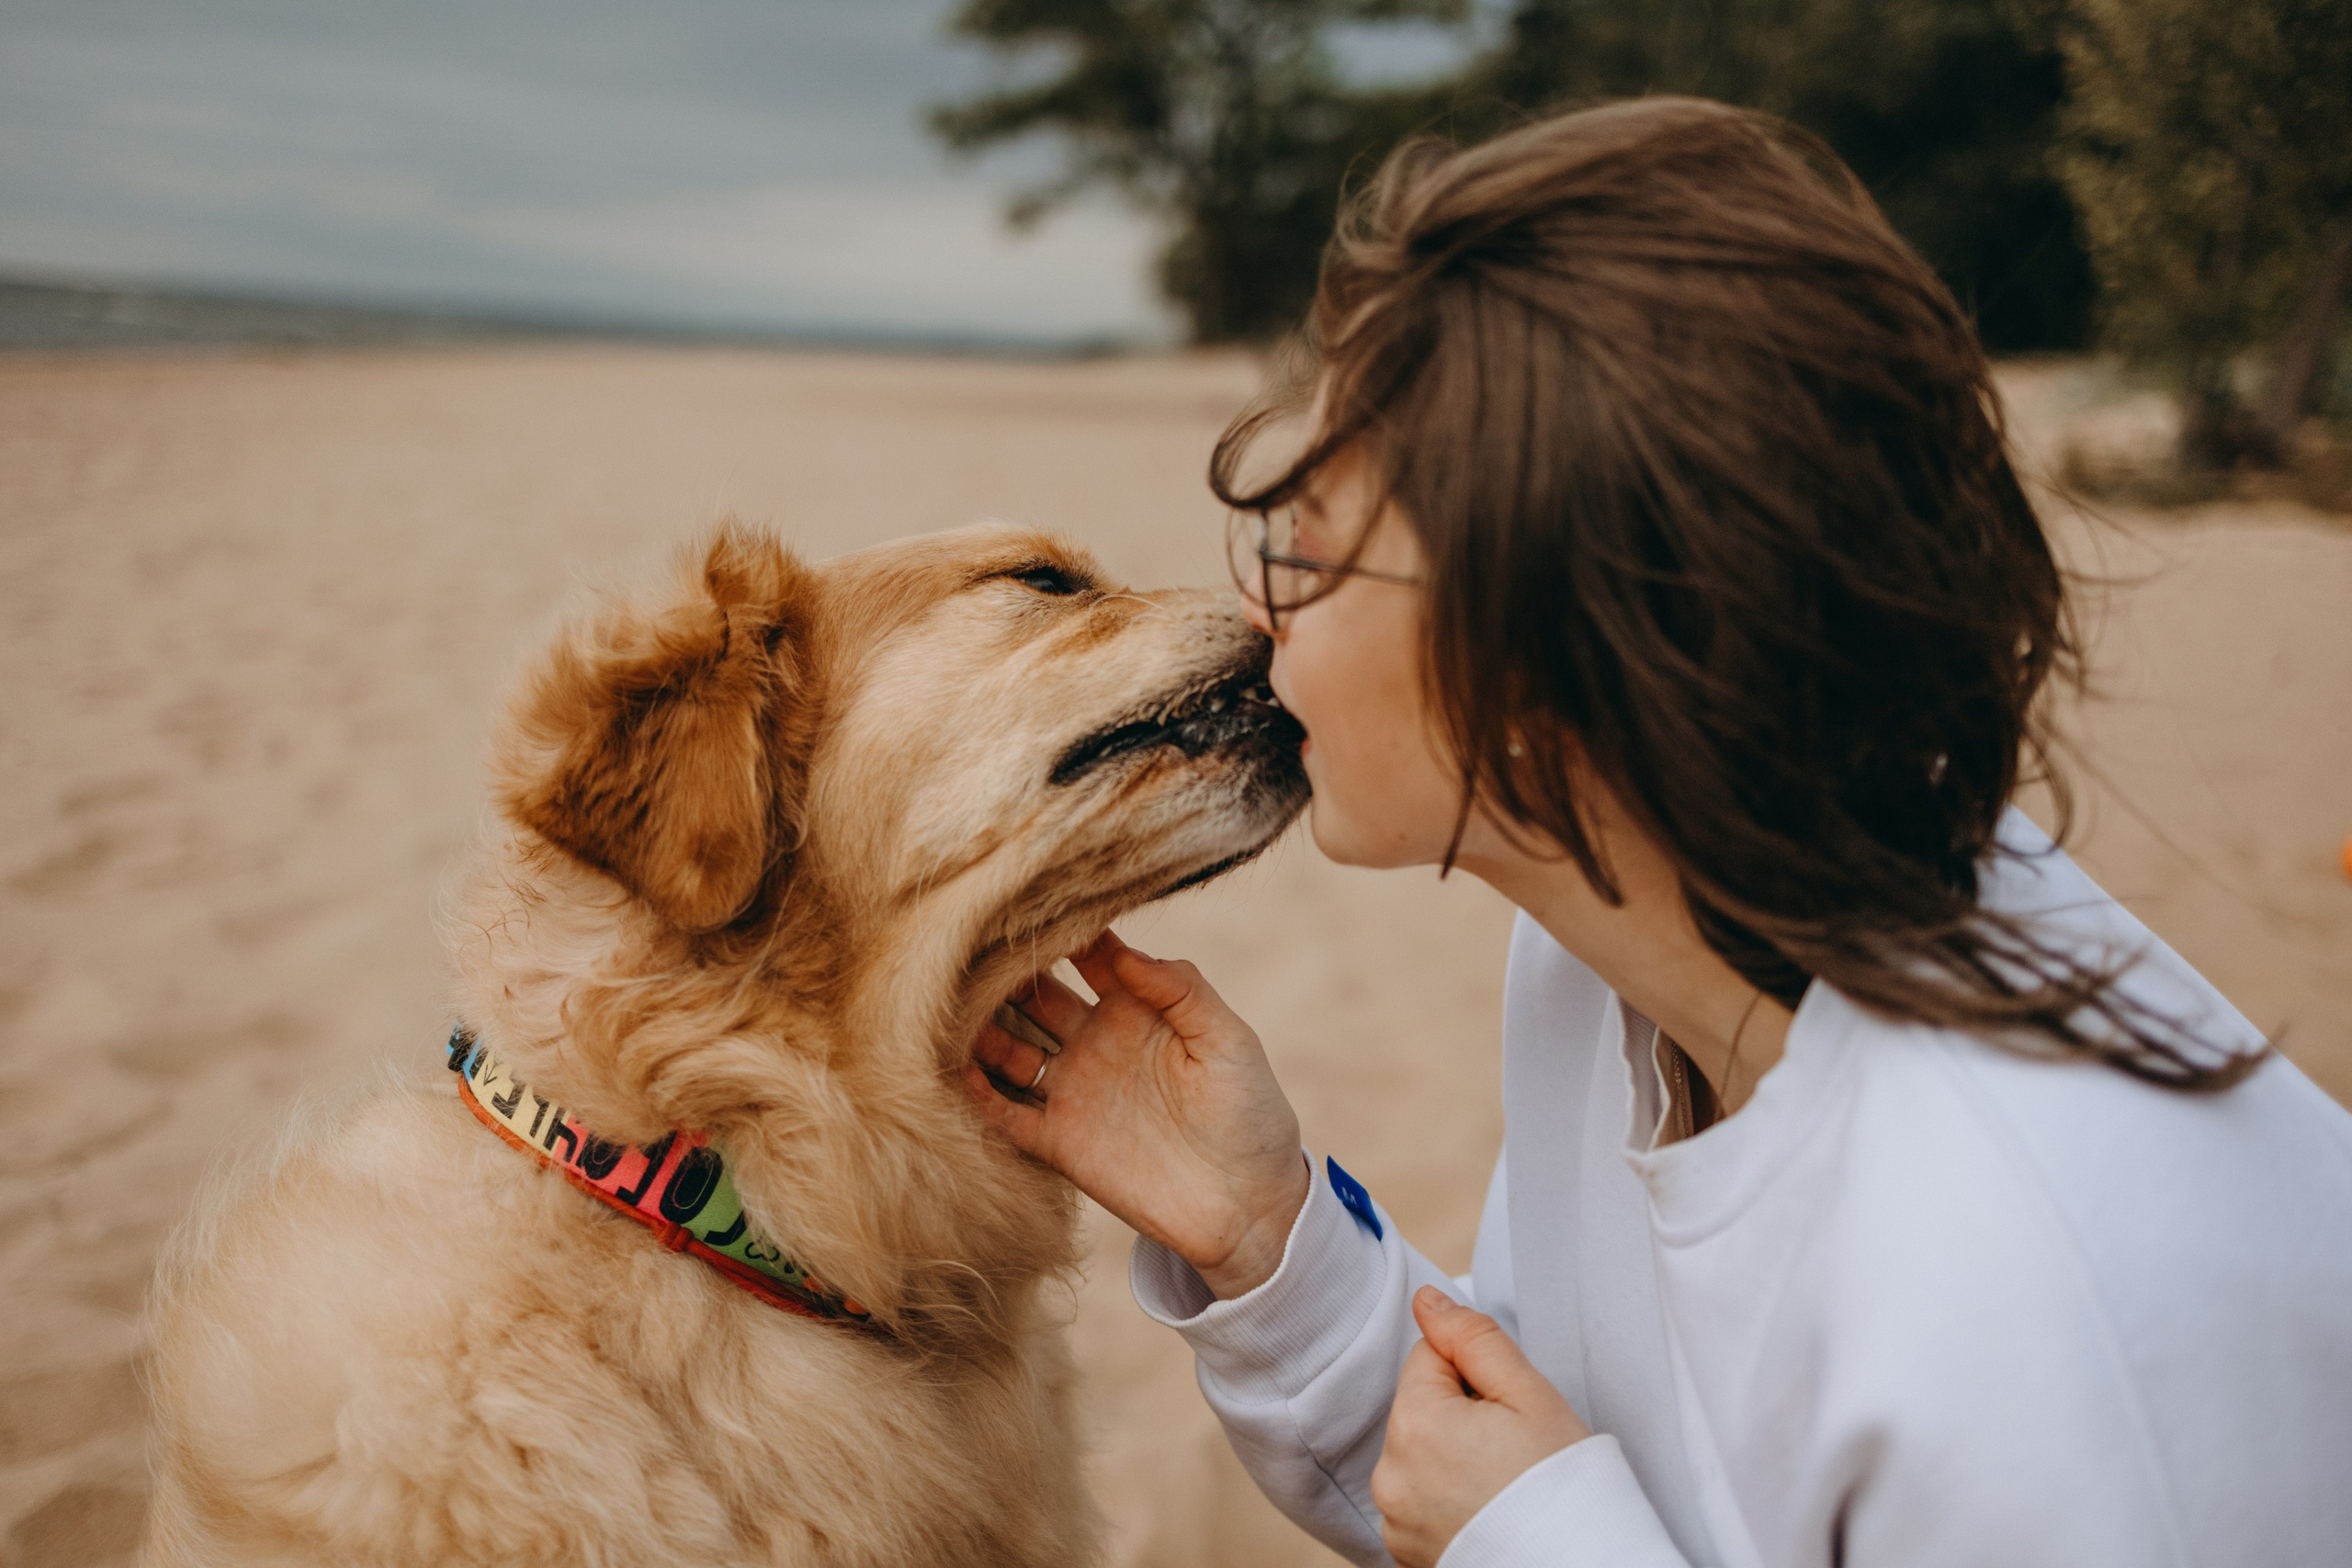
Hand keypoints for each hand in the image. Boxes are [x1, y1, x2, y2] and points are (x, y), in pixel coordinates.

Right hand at [964, 930, 1311, 1297]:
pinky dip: (976, 1094)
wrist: (1248, 1207)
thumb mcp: (1229, 1040)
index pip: (1088, 954)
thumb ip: (1181, 990)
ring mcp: (1074, 1091)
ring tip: (947, 1008)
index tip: (1028, 906)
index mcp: (1137, 1009)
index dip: (1061, 930)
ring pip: (1011, 1049)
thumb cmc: (1251, 1114)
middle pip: (1037, 997)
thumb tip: (1121, 950)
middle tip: (970, 952)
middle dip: (1006, 975)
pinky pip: (1005, 1114)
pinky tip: (951, 1072)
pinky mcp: (1059, 1143)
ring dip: (982, 1030)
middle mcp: (1096, 1042)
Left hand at [1371, 1287, 1592, 1566]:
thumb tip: (1427, 1301)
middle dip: (1462, 1415)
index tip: (1508, 1409)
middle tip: (1512, 1448)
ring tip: (1503, 1484)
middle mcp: (1391, 1475)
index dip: (1476, 1373)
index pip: (1430, 1356)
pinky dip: (1447, 1501)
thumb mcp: (1529, 1394)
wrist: (1584, 1565)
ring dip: (1452, 1458)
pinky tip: (1489, 1512)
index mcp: (1415, 1423)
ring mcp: (1396, 1520)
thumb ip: (1473, 1337)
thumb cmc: (1564, 1487)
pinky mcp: (1407, 1553)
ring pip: (1420, 1455)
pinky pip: (1420, 1502)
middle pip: (1422, 1408)